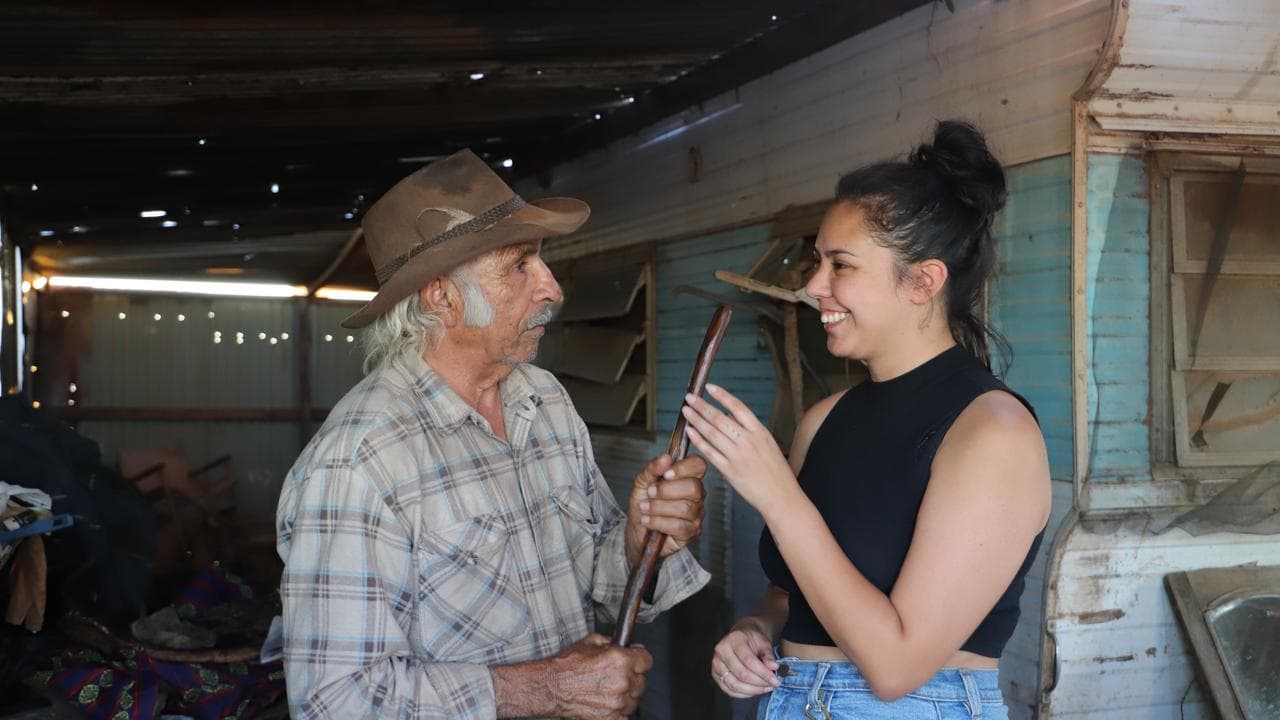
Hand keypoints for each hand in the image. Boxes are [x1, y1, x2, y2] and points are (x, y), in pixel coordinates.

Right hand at [548, 633, 652, 719]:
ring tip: (610, 689)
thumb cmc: (566, 666)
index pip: (647, 660)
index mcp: (620, 660)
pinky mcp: (610, 718)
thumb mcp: (590, 642)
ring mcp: (617, 702)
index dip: (640, 658)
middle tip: (617, 674)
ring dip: (626, 695)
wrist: (551, 687)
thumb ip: (611, 642)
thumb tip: (623, 644)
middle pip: (642, 681)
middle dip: (632, 676)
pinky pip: (625, 715)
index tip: (636, 659)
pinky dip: (619, 710)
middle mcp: (622, 682)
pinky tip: (608, 702)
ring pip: (635, 699)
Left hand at [625, 453, 706, 565]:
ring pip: (685, 508)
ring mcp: (696, 515)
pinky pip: (679, 526)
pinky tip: (648, 521)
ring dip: (658, 507)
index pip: (698, 465)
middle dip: (666, 490)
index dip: (684, 467)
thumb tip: (666, 458)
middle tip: (650, 493)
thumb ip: (653, 469)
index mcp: (687, 478)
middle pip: (694, 487)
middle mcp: (696, 496)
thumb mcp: (642, 483)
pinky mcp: (691, 533)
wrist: (636, 530)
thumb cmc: (643, 505)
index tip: (665, 474)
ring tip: (645, 508)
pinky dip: (658, 522)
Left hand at [681, 384, 795, 510]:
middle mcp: (749, 441)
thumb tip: (729, 415)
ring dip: (697, 420)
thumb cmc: (776, 472)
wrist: (782, 497)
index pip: (738, 407)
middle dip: (702, 406)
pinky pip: (710, 452)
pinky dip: (699, 440)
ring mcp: (739, 456)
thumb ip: (749, 429)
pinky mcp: (730, 471)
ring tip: (686, 411)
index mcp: (760, 432)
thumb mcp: (768, 444)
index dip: (722, 396)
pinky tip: (690, 432)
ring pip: (712, 433)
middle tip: (689, 397)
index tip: (709, 387)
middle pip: (720, 418)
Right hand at [712, 617, 779, 698]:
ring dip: (752, 690)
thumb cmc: (752, 639)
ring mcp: (716, 663)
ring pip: (734, 685)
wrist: (741, 637)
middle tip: (772, 685)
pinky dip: (744, 694)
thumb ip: (768, 655)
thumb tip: (773, 667)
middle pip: (741, 674)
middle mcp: (721, 651)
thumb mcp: (763, 642)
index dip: (763, 673)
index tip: (775, 680)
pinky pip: (729, 690)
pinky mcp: (715, 674)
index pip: (749, 661)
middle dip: (759, 683)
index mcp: (734, 639)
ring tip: (765, 688)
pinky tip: (755, 691)